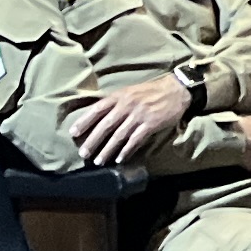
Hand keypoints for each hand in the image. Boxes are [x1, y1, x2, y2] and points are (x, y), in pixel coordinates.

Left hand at [65, 71, 195, 165]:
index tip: (73, 133)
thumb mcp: (130, 91)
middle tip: (83, 154)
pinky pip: (135, 140)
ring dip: (107, 150)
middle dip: (93, 141)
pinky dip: (126, 151)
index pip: (97, 109)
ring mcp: (139, 115)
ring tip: (99, 161)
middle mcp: (127, 105)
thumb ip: (115, 103)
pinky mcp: (151, 124)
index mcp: (120, 96)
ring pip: (119, 136)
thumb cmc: (150, 91)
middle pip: (105, 125)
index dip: (84, 121)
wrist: (176, 89)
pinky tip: (119, 159)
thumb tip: (98, 116)